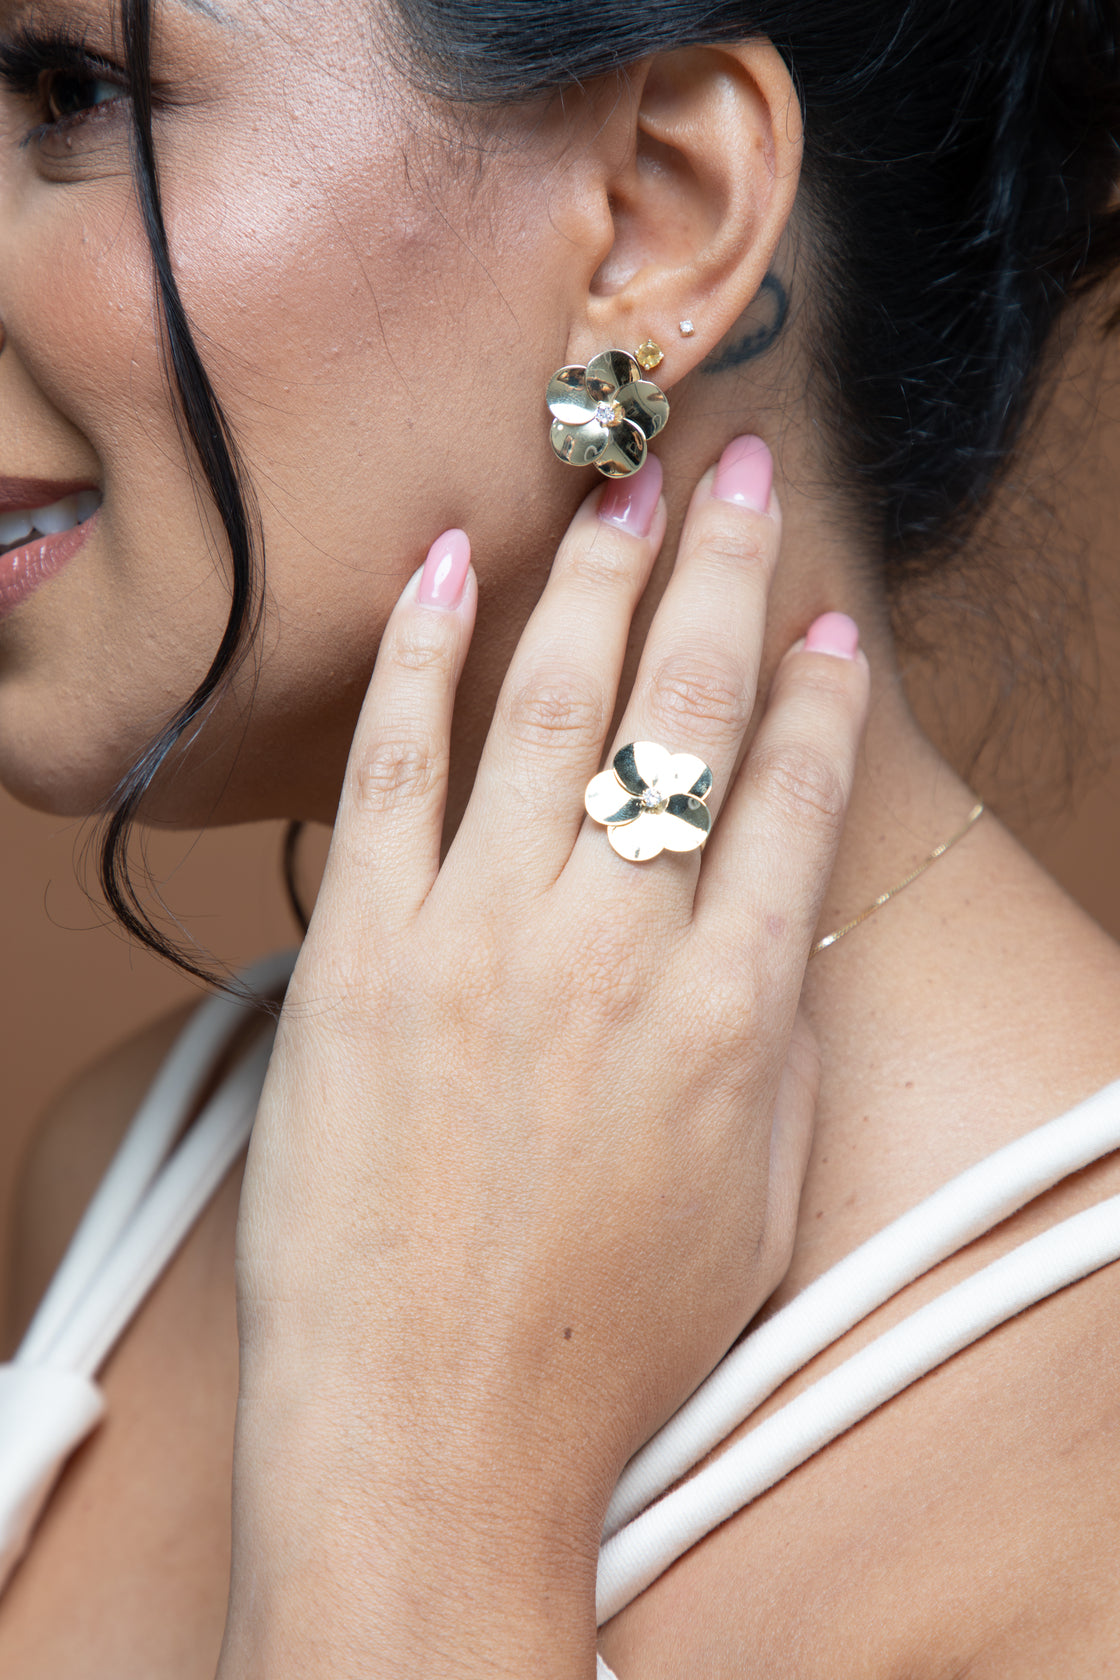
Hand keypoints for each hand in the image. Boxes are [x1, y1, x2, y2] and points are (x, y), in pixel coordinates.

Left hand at [220, 440, 868, 1679]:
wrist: (432, 1429)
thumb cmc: (607, 1340)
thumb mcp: (757, 1195)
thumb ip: (778, 1032)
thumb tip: (781, 904)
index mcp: (733, 1011)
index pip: (796, 796)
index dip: (823, 694)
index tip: (829, 621)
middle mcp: (614, 949)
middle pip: (685, 714)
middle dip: (720, 575)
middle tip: (734, 476)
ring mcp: (476, 942)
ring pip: (549, 711)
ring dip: (594, 581)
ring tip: (619, 484)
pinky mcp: (358, 957)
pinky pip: (389, 773)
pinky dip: (420, 660)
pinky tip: (450, 568)